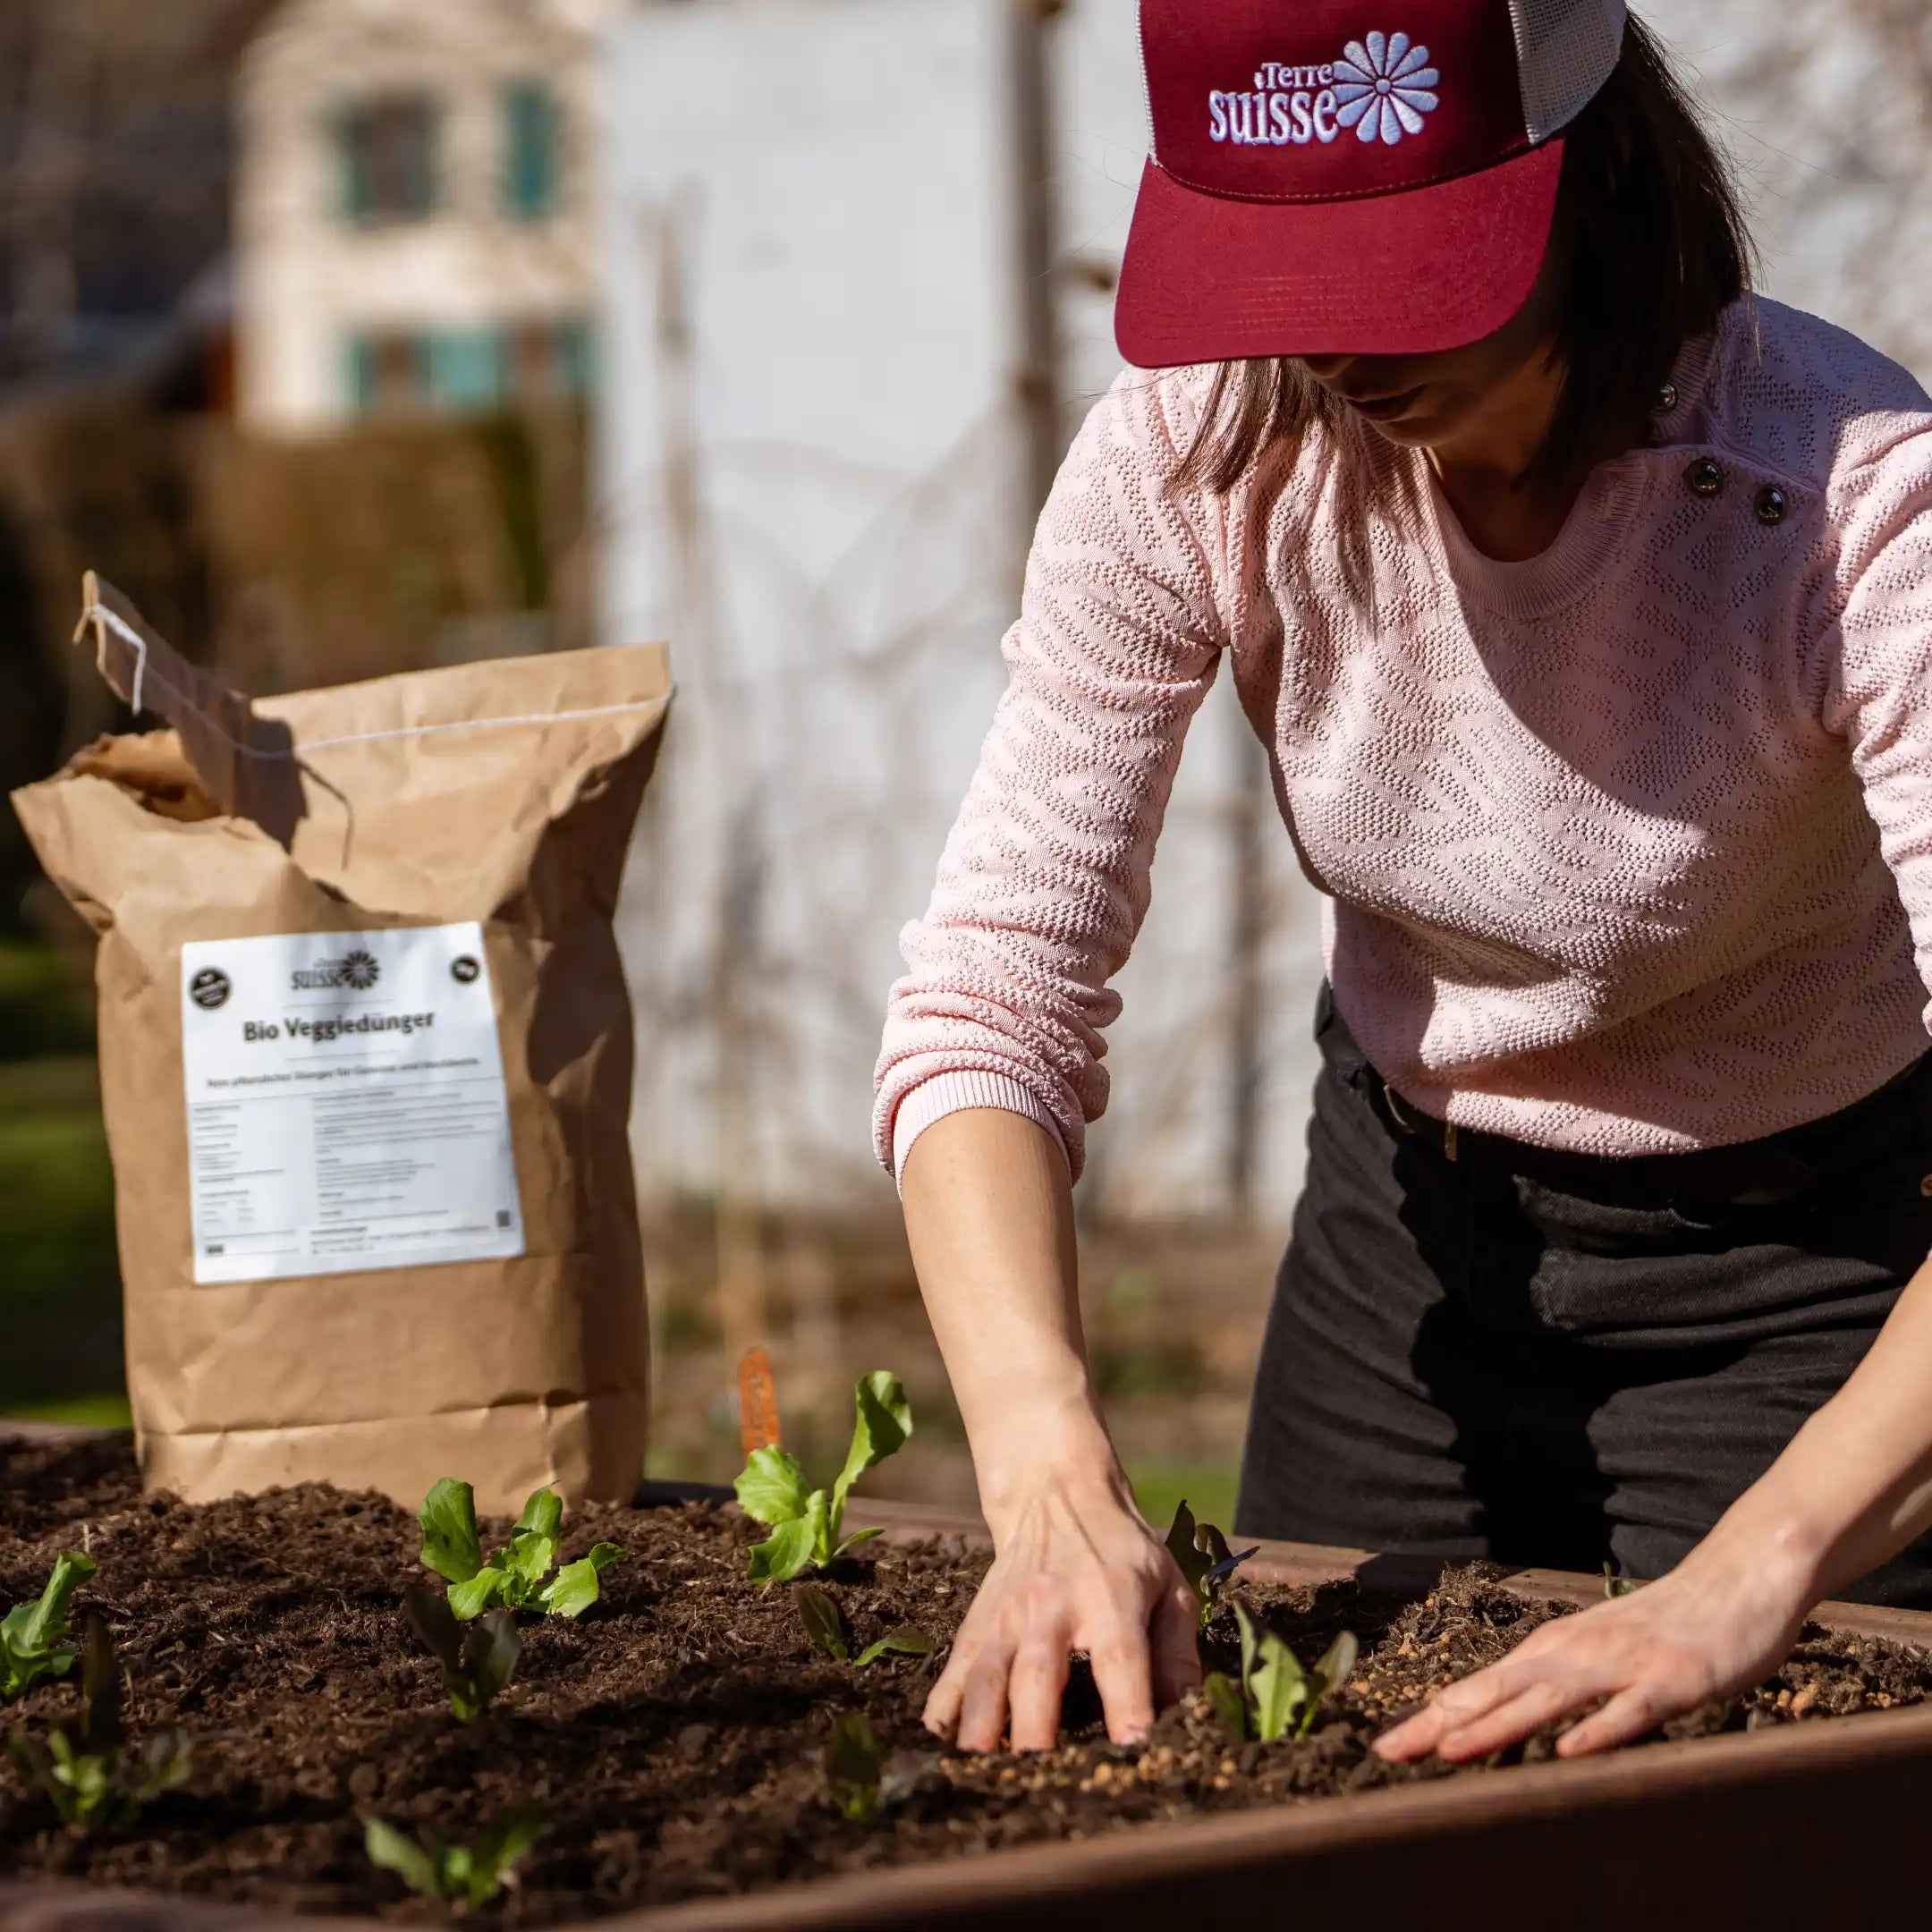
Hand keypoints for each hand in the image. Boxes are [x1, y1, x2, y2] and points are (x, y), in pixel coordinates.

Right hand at [925, 1470, 1201, 1751]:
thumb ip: (1177, 1652)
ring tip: (978, 1769)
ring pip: (987, 1673)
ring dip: (981, 1723)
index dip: (1126, 1704)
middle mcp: (1052, 1606)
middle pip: (1038, 1671)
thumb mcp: (1168, 1586)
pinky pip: (956, 1666)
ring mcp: (1007, 1615)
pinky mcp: (979, 1621)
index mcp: (1111, 1598)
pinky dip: (944, 1703)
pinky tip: (939, 1737)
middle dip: (1034, 1727)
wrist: (1057, 1495)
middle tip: (1036, 1775)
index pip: (1120, 1655)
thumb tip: (1185, 1716)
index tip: (1130, 1749)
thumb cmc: (1123, 1553)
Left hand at [1374, 1537, 1812, 1762]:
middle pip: (1498, 1692)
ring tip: (1451, 1751)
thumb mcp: (1601, 1655)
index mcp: (1555, 1649)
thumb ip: (1557, 1687)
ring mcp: (1623, 1663)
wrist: (1740, 1575)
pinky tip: (1571, 1752)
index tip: (1384, 1746)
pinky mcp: (1673, 1678)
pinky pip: (1631, 1710)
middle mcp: (1577, 1652)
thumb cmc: (1667, 1626)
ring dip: (1500, 1726)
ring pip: (1550, 1699)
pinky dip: (1599, 1730)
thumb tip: (1505, 1725)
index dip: (1432, 1717)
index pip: (1481, 1688)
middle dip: (1442, 1724)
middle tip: (1389, 1751)